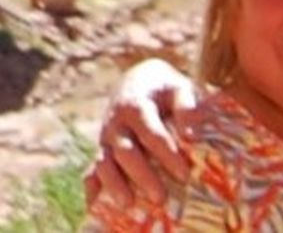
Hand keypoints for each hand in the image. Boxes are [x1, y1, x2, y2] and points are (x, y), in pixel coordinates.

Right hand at [84, 58, 197, 208]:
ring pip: (104, 163)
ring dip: (115, 184)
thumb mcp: (178, 86)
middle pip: (126, 152)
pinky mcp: (102, 149)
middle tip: (161, 198)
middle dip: (143, 175)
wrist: (138, 78)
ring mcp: (106, 137)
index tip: (184, 173)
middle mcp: (116, 123)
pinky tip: (94, 204)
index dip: (166, 154)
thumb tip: (191, 136)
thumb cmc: (164, 86)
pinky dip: (91, 185)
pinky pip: (92, 168)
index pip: (151, 132)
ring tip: (128, 204)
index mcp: (135, 104)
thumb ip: (186, 107)